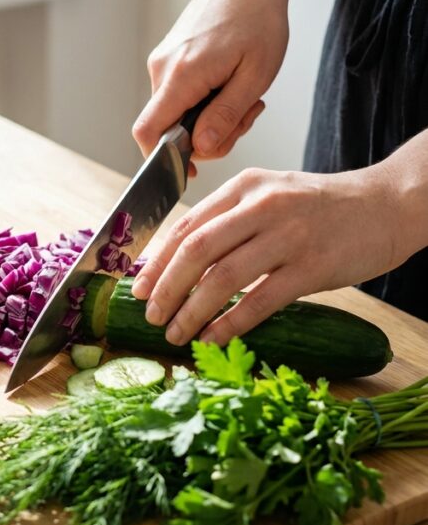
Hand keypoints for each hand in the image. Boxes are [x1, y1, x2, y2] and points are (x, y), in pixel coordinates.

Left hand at [131, 165, 402, 345]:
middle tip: (150, 315)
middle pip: (196, 249)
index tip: (138, 288)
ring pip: (222, 277)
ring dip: (192, 310)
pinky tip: (213, 338)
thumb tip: (179, 262)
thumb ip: (229, 220)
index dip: (157, 260)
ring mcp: (288, 235)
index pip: (186, 224)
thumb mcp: (271, 195)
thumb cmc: (322, 206)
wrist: (387, 204)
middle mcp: (262, 206)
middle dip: (166, 287)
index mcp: (245, 186)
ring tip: (175, 333)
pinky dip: (230, 323)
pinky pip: (260, 300)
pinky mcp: (312, 267)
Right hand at [133, 0, 289, 160]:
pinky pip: (178, 96)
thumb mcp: (255, 76)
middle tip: (247, 117)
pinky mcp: (168, 58)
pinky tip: (229, 84)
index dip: (162, 160)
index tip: (190, 170)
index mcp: (181, 74)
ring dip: (209, 118)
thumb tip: (201, 150)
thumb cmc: (259, 21)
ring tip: (244, 95)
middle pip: (167, 128)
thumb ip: (226, 116)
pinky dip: (204, 101)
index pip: (148, 132)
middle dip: (206, 137)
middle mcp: (162, 68)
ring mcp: (162, 62)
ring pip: (175, 113)